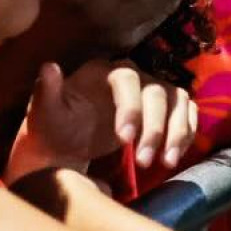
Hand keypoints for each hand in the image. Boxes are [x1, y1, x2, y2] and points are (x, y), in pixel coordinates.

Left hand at [5, 59, 198, 180]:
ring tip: (166, 163)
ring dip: (177, 133)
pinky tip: (173, 157)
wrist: (65, 144)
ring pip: (179, 103)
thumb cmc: (54, 127)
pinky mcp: (166, 110)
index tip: (125, 140)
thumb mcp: (44, 112)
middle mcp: (136, 76)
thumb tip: (48, 67)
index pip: (128, 80)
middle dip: (154, 129)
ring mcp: (154, 92)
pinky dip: (186, 134)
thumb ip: (46, 91)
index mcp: (106, 72)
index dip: (131, 108)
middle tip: (143, 162)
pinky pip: (187, 115)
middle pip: (158, 93)